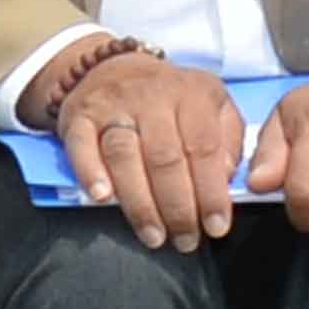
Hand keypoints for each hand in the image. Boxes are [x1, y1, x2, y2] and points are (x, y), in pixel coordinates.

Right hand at [48, 45, 250, 248]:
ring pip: (124, 155)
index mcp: (190, 94)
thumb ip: (229, 139)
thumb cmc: (171, 98)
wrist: (112, 67)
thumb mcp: (213, 103)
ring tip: (153, 235)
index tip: (217, 227)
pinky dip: (90, 172)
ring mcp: (112, 106)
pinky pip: (81, 145)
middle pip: (164, 157)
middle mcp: (151, 97)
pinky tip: (102, 198)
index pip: (204, 147)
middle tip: (186, 241)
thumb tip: (228, 178)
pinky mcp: (79, 116)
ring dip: (140, 202)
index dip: (211, 192)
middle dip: (178, 207)